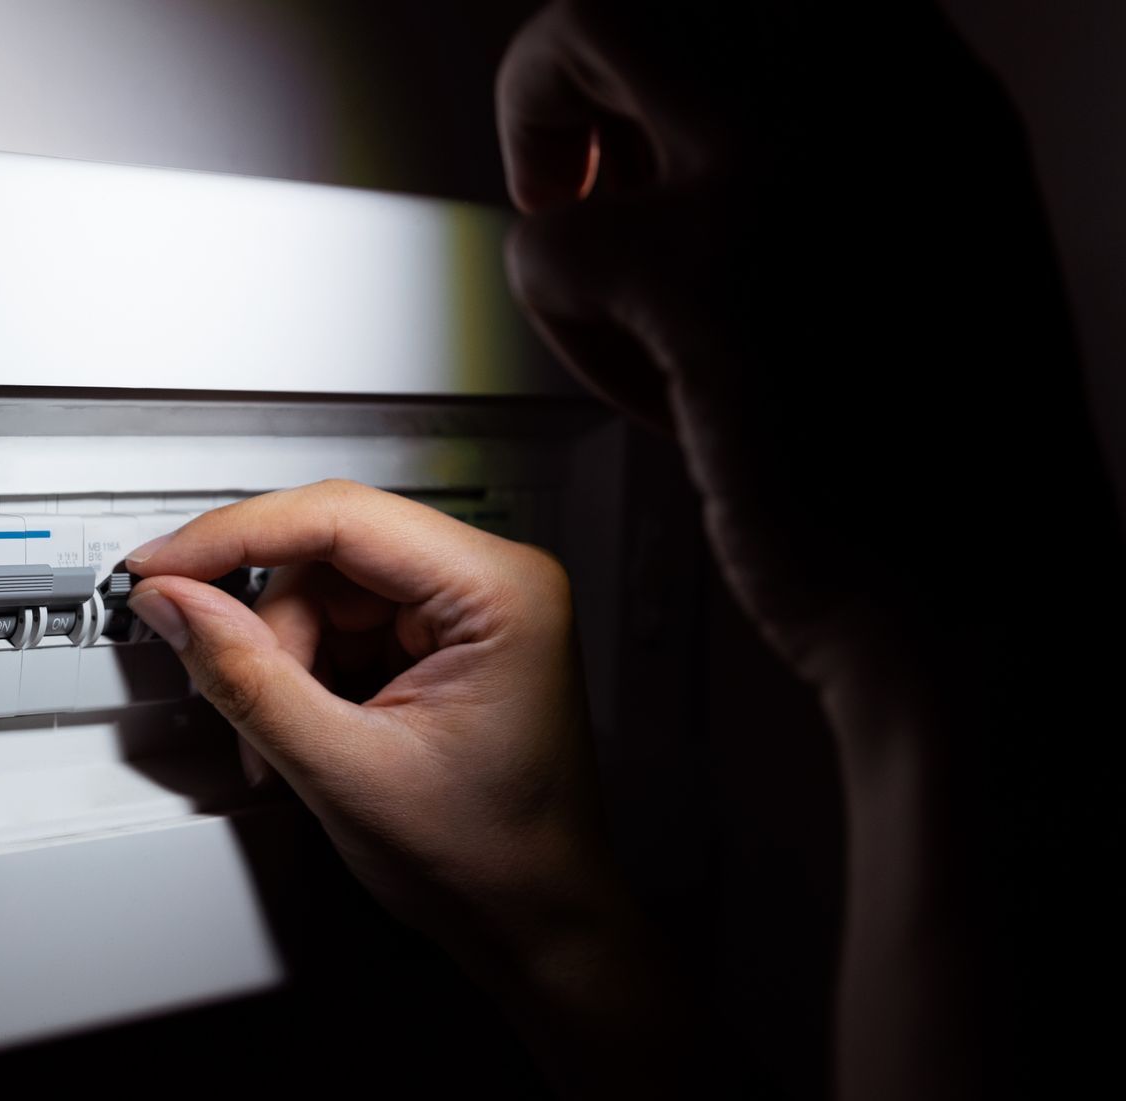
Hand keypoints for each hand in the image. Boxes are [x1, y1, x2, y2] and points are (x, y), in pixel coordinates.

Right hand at [126, 481, 623, 971]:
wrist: (533, 925)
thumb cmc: (493, 861)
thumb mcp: (346, 770)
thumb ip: (249, 678)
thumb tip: (177, 604)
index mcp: (500, 592)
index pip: (341, 518)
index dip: (234, 536)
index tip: (162, 566)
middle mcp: (489, 585)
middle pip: (324, 559)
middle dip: (267, 636)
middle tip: (236, 699)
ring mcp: (461, 614)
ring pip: (319, 598)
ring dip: (280, 669)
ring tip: (289, 749)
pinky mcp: (435, 645)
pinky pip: (336, 632)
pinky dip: (301, 684)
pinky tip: (309, 739)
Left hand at [497, 0, 1110, 696]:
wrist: (981, 612)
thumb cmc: (946, 468)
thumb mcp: (922, 256)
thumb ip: (826, 171)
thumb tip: (682, 133)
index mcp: (929, 96)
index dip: (670, 47)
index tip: (643, 124)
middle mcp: (869, 99)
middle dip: (577, 69)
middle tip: (572, 170)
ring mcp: (790, 174)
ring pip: (586, 49)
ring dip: (558, 166)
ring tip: (594, 270)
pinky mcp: (706, 283)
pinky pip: (550, 243)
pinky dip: (565, 322)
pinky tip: (646, 389)